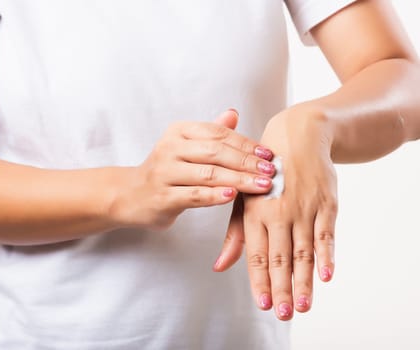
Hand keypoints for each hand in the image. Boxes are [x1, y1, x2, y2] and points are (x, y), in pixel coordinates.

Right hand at [110, 109, 275, 229]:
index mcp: (179, 132)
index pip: (219, 134)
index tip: (268, 155)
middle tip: (270, 172)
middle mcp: (170, 148)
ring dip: (238, 179)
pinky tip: (232, 195)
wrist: (130, 194)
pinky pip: (193, 194)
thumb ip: (209, 132)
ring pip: (208, 173)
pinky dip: (214, 195)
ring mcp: (164, 172)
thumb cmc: (165, 171)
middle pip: (216, 152)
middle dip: (247, 162)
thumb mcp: (185, 147)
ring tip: (261, 186)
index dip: (246, 144)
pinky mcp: (162, 196)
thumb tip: (233, 113)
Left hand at [214, 105, 337, 319]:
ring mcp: (303, 208)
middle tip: (282, 314)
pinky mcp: (325, 204)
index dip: (260, 281)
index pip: (257, 255)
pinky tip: (327, 276)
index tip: (262, 304)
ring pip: (303, 251)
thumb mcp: (244, 199)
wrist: (296, 137)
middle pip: (281, 258)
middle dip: (281, 289)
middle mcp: (278, 212)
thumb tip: (219, 266)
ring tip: (302, 305)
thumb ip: (234, 235)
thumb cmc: (263, 173)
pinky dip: (327, 255)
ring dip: (304, 280)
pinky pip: (326, 234)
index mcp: (254, 212)